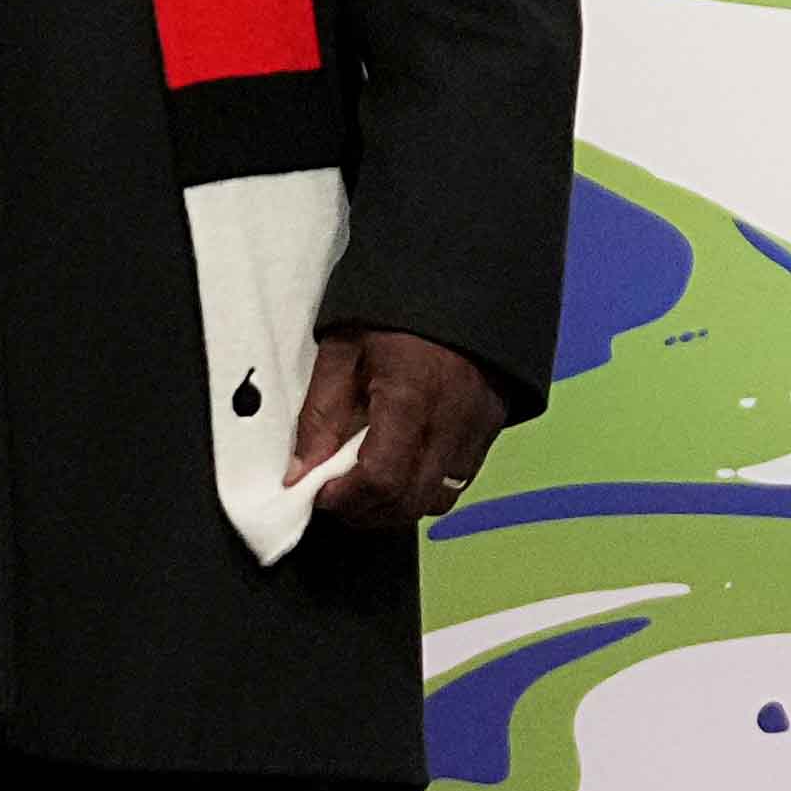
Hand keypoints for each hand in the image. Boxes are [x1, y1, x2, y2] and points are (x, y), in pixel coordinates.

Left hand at [285, 327, 504, 531]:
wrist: (460, 279)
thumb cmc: (397, 308)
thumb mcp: (343, 348)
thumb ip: (321, 414)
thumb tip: (300, 471)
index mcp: (411, 395)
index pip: (380, 478)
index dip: (344, 499)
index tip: (319, 492)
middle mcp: (451, 421)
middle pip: (408, 502)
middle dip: (365, 512)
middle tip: (337, 494)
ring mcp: (477, 428)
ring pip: (436, 500)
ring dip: (396, 505)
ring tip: (368, 483)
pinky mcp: (490, 429)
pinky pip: (456, 481)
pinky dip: (424, 488)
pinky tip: (402, 466)